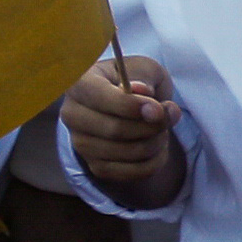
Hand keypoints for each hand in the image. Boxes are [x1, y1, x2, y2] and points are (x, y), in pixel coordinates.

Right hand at [61, 56, 184, 208]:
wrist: (129, 107)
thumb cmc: (135, 82)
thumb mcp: (143, 69)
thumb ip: (143, 77)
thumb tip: (142, 91)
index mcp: (79, 84)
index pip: (98, 97)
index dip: (130, 105)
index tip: (158, 109)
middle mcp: (72, 114)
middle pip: (114, 129)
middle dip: (151, 126)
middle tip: (169, 115)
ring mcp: (81, 143)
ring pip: (127, 152)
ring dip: (156, 143)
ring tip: (161, 129)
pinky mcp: (96, 166)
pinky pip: (132, 172)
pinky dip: (154, 161)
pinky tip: (156, 146)